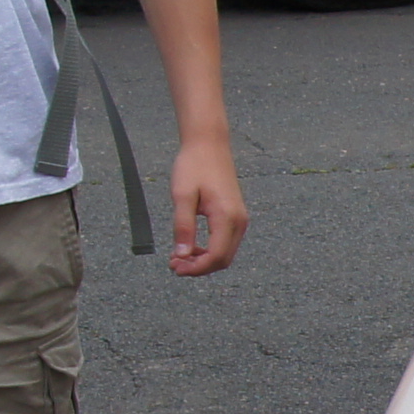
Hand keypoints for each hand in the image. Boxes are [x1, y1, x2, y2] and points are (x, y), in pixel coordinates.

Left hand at [161, 141, 246, 275]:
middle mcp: (239, 222)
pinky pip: (225, 243)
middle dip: (199, 267)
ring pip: (225, 253)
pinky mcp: (236, 216)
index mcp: (227, 217)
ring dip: (204, 260)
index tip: (174, 267)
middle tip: (173, 265)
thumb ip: (183, 227)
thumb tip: (182, 255)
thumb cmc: (194, 166)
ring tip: (179, 257)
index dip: (196, 268)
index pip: (216, 256)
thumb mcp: (182, 196)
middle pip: (223, 260)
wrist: (209, 145)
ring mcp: (240, 219)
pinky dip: (209, 250)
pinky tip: (191, 246)